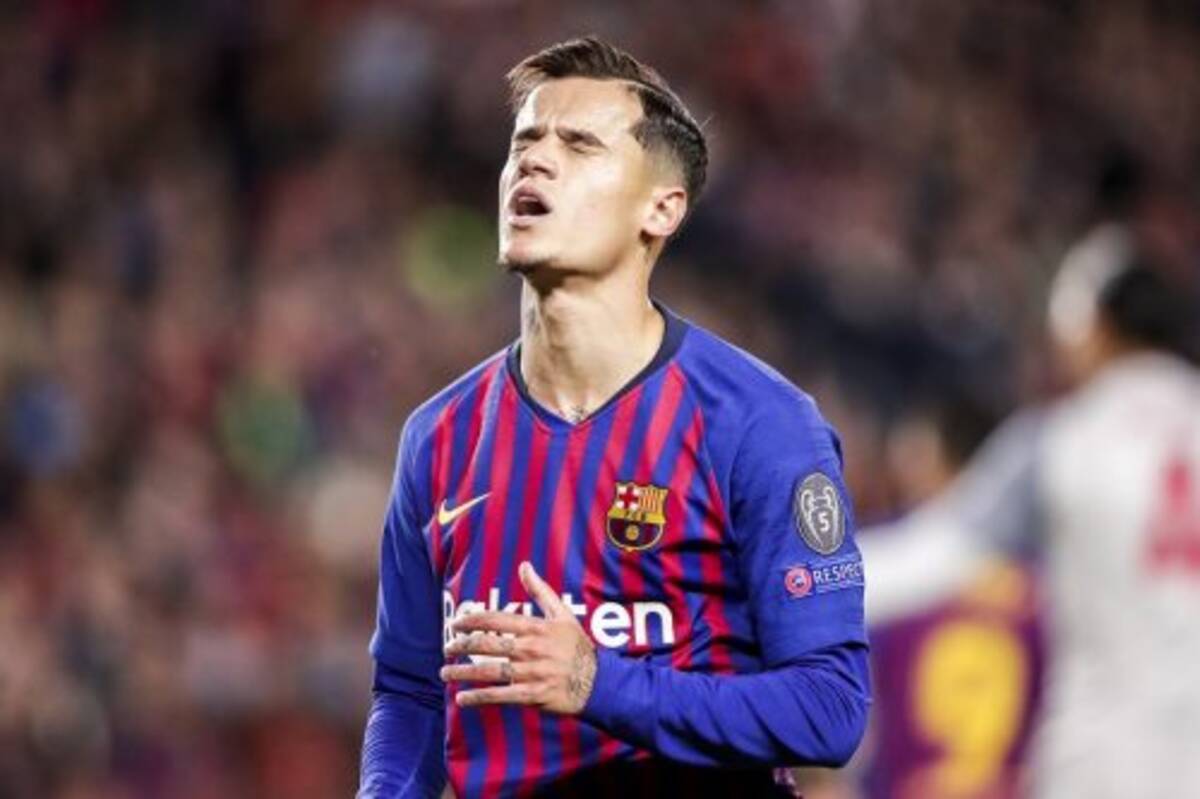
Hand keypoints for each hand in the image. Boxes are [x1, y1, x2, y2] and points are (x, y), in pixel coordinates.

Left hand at [440, 561, 597, 714]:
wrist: (598, 682)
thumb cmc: (577, 646)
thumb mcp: (562, 614)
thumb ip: (540, 591)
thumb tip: (524, 565)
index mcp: (535, 628)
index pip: (495, 620)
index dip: (471, 621)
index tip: (455, 624)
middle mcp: (530, 649)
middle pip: (486, 645)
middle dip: (461, 646)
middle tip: (447, 649)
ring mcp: (531, 673)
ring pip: (488, 671)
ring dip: (463, 672)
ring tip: (445, 672)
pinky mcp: (532, 695)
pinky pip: (500, 696)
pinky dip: (478, 697)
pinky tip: (461, 699)